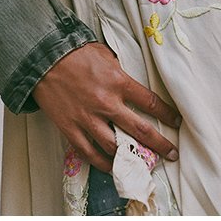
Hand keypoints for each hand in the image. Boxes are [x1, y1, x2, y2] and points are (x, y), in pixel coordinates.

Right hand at [33, 42, 180, 172]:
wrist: (43, 58)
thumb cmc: (75, 53)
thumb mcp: (105, 55)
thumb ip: (120, 72)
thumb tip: (130, 83)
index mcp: (118, 81)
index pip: (150, 102)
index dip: (167, 115)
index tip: (177, 122)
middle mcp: (106, 103)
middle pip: (139, 130)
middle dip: (160, 144)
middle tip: (172, 153)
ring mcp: (88, 118)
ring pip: (115, 146)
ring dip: (130, 157)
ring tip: (141, 164)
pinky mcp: (71, 128)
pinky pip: (89, 152)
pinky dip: (102, 162)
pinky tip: (111, 166)